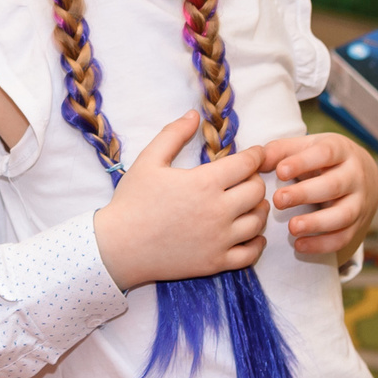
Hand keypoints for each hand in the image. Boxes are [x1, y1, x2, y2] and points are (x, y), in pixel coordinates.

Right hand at [91, 115, 269, 290]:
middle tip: (246, 178)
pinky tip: (250, 233)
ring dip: (258, 209)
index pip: (247, 165)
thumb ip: (173, 134)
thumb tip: (194, 115)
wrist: (118, 247)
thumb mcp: (148, 160)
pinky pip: (251, 253)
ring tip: (249, 204)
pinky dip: (257, 242)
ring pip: (258, 221)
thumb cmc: (132, 202)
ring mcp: (219, 239)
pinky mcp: (216, 262)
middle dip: (256, 180)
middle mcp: (218, 211)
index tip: (256, 154)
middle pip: (257, 191)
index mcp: (204, 183)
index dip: (256, 156)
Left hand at [262, 133, 377, 263]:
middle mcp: (355, 176)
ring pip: (343, 215)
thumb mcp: (306, 148)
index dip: (303, 162)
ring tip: (292, 227)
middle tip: (278, 200)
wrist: (365, 176)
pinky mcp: (358, 225)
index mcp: (341, 151)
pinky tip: (299, 245)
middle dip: (305, 194)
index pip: (325, 153)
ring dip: (316, 223)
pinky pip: (343, 238)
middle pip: (334, 185)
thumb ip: (281, 151)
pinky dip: (322, 244)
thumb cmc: (323, 160)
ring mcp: (359, 202)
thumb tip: (256, 159)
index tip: (280, 171)